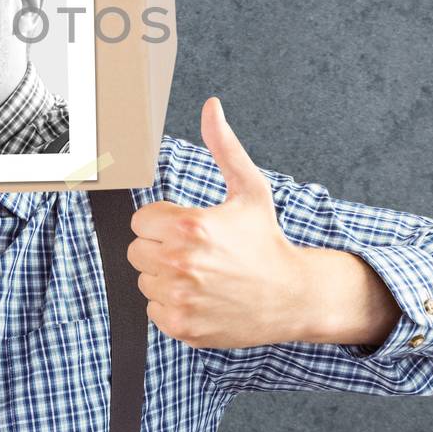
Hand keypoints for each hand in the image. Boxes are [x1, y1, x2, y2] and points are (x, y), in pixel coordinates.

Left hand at [128, 97, 312, 349]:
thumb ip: (223, 146)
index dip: (163, 224)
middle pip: (138, 251)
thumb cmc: (267, 240)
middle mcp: (181, 263)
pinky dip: (172, 306)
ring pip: (145, 281)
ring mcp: (181, 298)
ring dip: (166, 278)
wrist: (293, 296)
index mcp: (190, 226)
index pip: (141, 222)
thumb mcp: (249, 189)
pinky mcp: (182, 326)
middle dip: (162, 249)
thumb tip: (211, 105)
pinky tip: (202, 297)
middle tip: (198, 253)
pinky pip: (154, 310)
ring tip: (202, 275)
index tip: (189, 229)